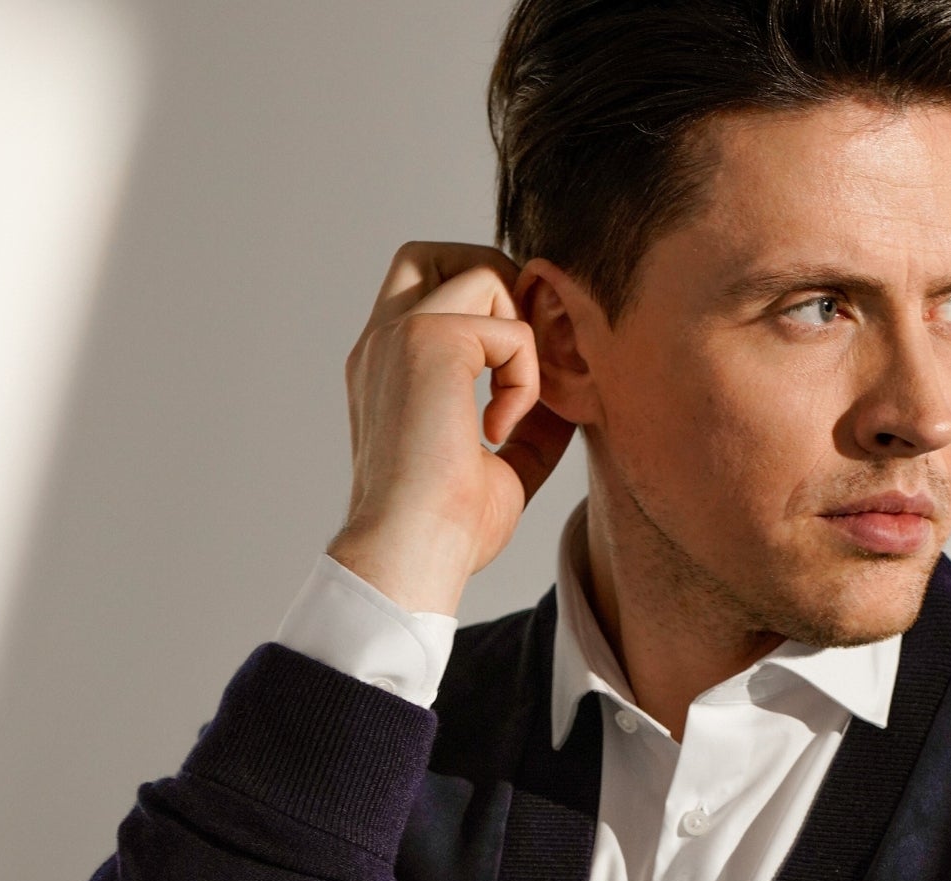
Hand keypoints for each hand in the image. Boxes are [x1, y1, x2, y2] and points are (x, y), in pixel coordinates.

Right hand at [329, 241, 573, 616]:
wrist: (410, 557)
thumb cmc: (445, 534)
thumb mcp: (500, 470)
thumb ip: (527, 425)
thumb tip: (567, 399)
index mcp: (387, 370)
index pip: (428, 297)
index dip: (482, 317)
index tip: (510, 388)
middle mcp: (383, 342)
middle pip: (438, 253)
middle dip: (497, 286)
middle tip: (521, 362)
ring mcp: (400, 334)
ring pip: (482, 271)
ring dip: (521, 333)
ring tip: (515, 406)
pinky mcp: (429, 340)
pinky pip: (510, 327)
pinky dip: (525, 378)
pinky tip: (501, 431)